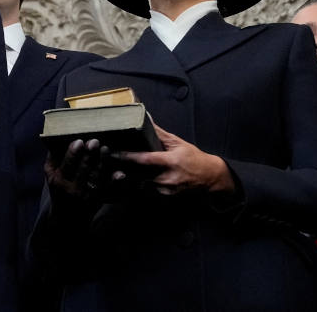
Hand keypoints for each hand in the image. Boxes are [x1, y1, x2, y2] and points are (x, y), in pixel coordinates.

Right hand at [45, 139, 119, 202]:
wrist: (67, 219)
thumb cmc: (59, 190)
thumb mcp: (50, 176)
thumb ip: (52, 158)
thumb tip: (55, 138)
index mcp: (59, 180)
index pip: (67, 165)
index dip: (73, 153)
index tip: (79, 141)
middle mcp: (73, 188)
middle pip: (83, 169)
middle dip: (89, 155)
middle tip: (95, 141)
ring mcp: (87, 194)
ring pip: (96, 176)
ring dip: (102, 163)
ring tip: (105, 149)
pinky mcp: (98, 198)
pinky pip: (108, 189)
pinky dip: (114, 181)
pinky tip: (120, 173)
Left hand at [116, 124, 232, 195]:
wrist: (209, 178)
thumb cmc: (193, 158)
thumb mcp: (178, 143)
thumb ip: (160, 134)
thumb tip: (146, 119)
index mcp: (170, 162)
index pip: (145, 160)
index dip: (128, 157)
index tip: (114, 152)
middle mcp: (167, 178)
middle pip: (138, 175)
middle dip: (123, 169)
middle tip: (107, 162)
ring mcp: (165, 190)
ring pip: (140, 185)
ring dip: (128, 178)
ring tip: (113, 169)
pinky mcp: (164, 197)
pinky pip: (146, 190)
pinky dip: (137, 184)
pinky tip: (129, 178)